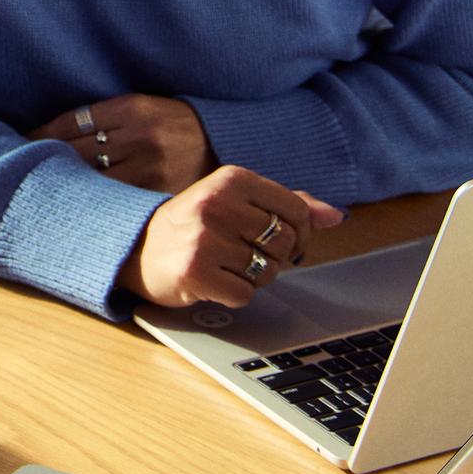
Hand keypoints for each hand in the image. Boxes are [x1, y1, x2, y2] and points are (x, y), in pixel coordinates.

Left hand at [31, 93, 209, 192]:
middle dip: (45, 163)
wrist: (223, 145)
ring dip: (64, 186)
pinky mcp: (160, 194)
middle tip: (15, 173)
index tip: (17, 147)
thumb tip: (44, 137)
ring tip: (35, 194)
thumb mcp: (140, 108)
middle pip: (76, 153)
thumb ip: (101, 118)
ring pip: (93, 180)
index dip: (39, 137)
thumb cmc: (169, 126)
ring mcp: (152, 169)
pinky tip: (74, 208)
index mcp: (132, 108)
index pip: (71, 124)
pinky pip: (116, 201)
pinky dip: (93, 204)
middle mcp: (141, 137)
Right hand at [118, 165, 343, 312]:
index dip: (299, 234)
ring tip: (227, 266)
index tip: (280, 241)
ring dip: (254, 277)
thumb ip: (287, 205)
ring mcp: (204, 238)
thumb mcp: (237, 202)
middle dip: (274, 257)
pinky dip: (235, 295)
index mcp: (232, 178)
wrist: (136, 248)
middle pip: (284, 243)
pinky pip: (244, 294)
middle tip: (246, 255)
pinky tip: (215, 281)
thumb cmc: (194, 225)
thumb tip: (336, 215)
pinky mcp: (195, 272)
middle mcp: (217, 203)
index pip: (297, 211)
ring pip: (268, 271)